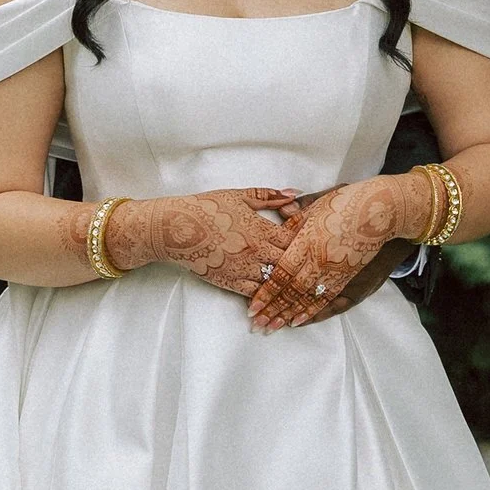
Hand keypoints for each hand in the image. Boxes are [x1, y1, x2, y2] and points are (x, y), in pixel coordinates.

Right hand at [115, 187, 302, 297]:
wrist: (177, 228)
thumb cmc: (207, 208)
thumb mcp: (239, 195)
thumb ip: (269, 195)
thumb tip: (294, 193)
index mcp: (262, 229)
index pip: (296, 241)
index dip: (306, 243)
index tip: (313, 244)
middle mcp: (257, 252)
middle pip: (290, 264)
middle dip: (301, 265)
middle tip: (312, 268)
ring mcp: (244, 269)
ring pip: (275, 282)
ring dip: (286, 283)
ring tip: (299, 287)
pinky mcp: (230, 282)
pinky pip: (256, 294)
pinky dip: (267, 296)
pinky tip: (275, 297)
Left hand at [247, 173, 428, 331]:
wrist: (385, 212)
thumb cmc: (352, 202)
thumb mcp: (321, 202)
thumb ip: (298, 213)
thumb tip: (281, 212)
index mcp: (307, 242)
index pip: (281, 274)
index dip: (265, 292)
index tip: (252, 306)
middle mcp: (319, 261)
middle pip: (291, 292)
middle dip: (272, 310)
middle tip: (257, 325)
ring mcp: (335, 273)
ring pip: (307, 300)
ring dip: (288, 314)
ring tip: (271, 328)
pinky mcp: (349, 279)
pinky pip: (327, 300)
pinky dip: (311, 312)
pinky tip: (298, 321)